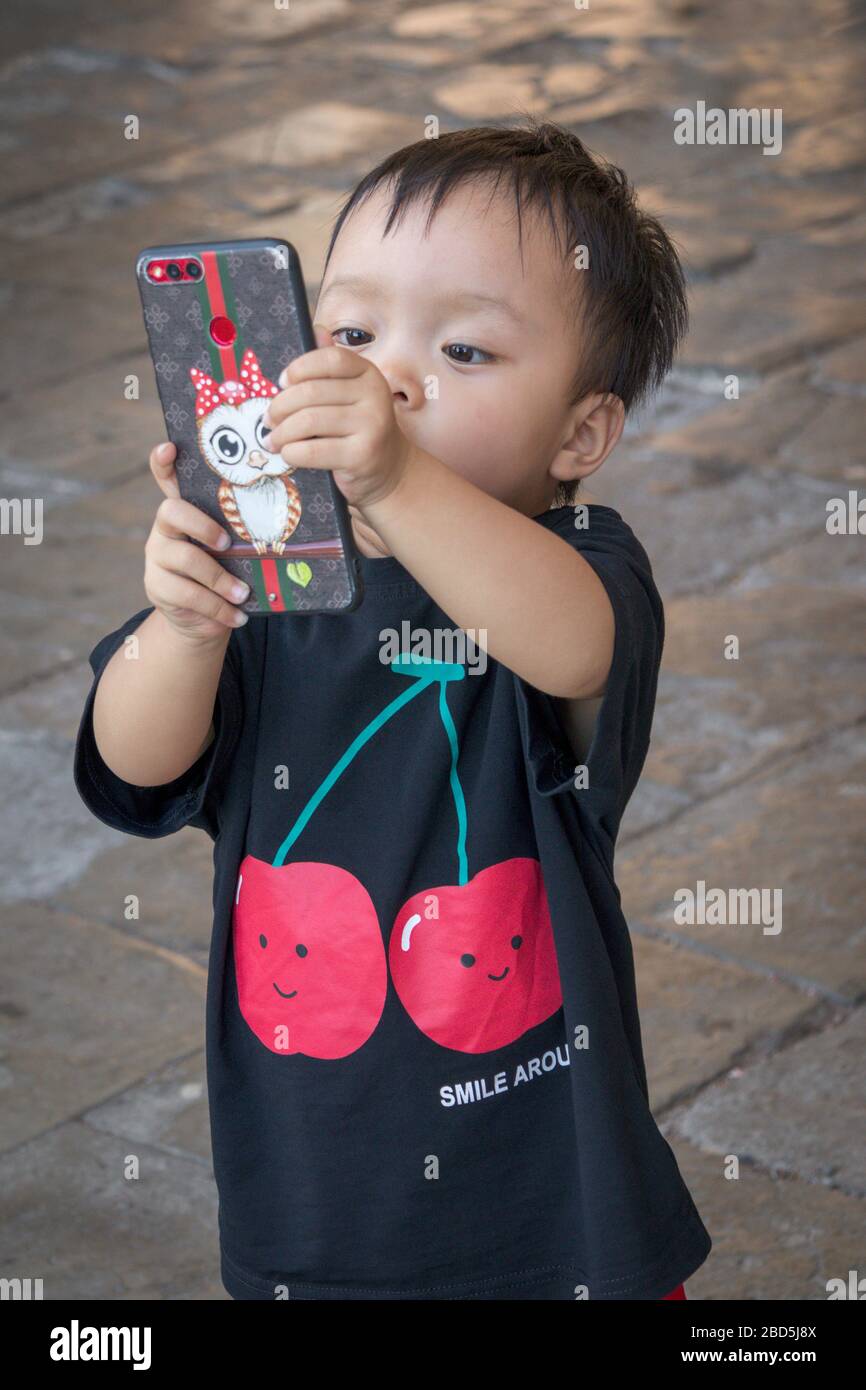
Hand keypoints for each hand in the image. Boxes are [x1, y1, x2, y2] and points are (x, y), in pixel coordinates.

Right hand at [144, 441, 250, 641]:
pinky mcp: (157, 586)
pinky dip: (217, 607)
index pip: (167, 477)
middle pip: (172, 512)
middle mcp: (164, 527)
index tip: (169, 448)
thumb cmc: (227, 571)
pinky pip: (187, 595)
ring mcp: (157, 557)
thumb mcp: (237, 547)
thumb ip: (245, 528)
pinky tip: (237, 615)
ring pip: (185, 558)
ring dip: (220, 579)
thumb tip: (291, 511)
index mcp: (185, 510)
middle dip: (202, 526)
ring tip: (243, 593)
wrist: (204, 617)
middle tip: (227, 543)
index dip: (164, 462)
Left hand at [262, 331, 414, 511]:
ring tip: (272, 440)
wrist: (389, 468)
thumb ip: (331, 366)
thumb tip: (315, 329)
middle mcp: (375, 396)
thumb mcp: (350, 392)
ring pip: (308, 422)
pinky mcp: (362, 456)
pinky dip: (291, 452)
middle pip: (312, 393)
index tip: (282, 382)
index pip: (330, 358)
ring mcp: (372, 426)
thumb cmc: (358, 427)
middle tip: (268, 419)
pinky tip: (288, 454)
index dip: (300, 367)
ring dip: (281, 433)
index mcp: (369, 374)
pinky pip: (312, 451)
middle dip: (280, 407)